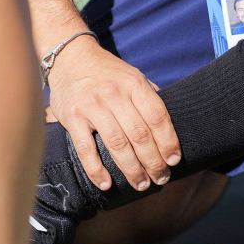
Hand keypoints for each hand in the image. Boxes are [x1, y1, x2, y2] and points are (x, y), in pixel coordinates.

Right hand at [45, 35, 180, 191]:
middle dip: (153, 162)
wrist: (70, 58)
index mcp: (134, 83)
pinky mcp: (72, 117)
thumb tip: (171, 126)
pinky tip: (107, 184)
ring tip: (140, 184)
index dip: (168, 141)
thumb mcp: (133, 76)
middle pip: (139, 135)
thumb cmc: (107, 73)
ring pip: (116, 144)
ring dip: (131, 170)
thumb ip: (150, 97)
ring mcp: (92, 106)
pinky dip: (96, 170)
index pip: (157, 116)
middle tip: (161, 179)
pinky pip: (86, 149)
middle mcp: (114, 93)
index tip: (174, 160)